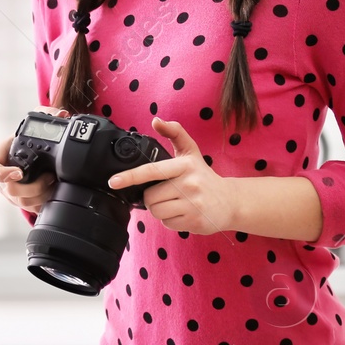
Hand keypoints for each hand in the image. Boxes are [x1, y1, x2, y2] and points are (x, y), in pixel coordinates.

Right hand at [0, 106, 68, 214]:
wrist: (34, 153)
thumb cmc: (30, 139)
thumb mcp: (35, 124)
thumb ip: (47, 114)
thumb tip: (61, 114)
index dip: (2, 174)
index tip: (18, 172)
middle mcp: (2, 178)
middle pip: (10, 191)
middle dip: (34, 187)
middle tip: (49, 177)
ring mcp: (11, 193)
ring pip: (23, 203)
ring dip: (42, 195)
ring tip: (55, 183)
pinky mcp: (23, 203)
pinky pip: (32, 209)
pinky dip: (45, 203)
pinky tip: (55, 192)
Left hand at [107, 116, 236, 234]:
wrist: (230, 201)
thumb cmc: (205, 176)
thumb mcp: (191, 151)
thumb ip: (174, 133)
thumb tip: (156, 120)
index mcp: (184, 165)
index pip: (152, 171)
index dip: (130, 176)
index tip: (114, 181)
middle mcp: (189, 184)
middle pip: (150, 197)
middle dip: (152, 197)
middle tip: (167, 193)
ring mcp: (192, 205)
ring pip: (156, 211)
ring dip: (160, 209)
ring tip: (175, 203)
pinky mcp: (194, 222)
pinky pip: (167, 223)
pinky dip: (170, 220)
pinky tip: (183, 213)